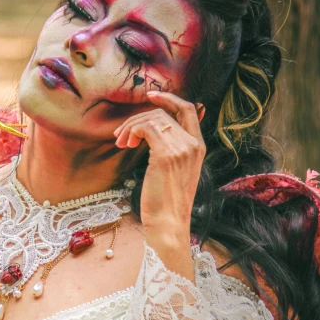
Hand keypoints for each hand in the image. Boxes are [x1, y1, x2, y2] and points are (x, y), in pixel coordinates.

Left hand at [113, 91, 205, 237]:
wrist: (168, 224)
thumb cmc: (166, 203)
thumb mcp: (174, 172)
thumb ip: (170, 150)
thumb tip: (150, 132)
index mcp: (198, 147)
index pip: (189, 109)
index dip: (169, 98)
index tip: (151, 95)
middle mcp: (193, 145)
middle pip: (163, 113)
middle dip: (137, 118)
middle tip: (121, 135)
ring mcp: (181, 149)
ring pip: (152, 119)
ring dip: (131, 126)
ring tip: (121, 143)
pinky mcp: (166, 155)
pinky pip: (146, 128)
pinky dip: (132, 131)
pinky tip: (126, 144)